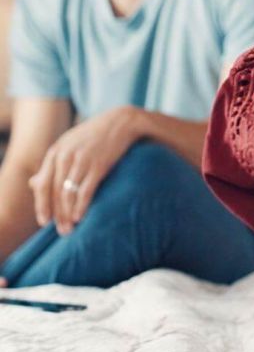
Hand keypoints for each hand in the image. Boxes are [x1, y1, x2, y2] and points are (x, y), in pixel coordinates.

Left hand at [28, 106, 141, 234]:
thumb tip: (34, 183)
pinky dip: (81, 206)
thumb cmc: (94, 135)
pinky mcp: (99, 165)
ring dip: (67, 214)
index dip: (41, 205)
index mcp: (56, 151)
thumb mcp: (69, 144)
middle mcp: (66, 155)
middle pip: (54, 192)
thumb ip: (52, 163)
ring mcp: (82, 160)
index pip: (42, 184)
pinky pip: (85, 191)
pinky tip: (80, 216)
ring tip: (70, 228)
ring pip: (68, 194)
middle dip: (56, 215)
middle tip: (60, 230)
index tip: (44, 221)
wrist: (121, 121)